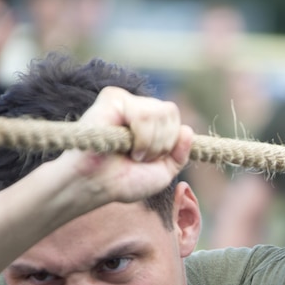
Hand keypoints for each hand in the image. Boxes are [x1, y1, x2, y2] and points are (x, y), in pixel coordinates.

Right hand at [65, 86, 193, 205]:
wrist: (97, 186)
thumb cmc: (123, 181)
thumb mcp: (162, 172)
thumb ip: (180, 154)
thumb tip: (187, 130)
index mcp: (150, 121)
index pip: (175, 118)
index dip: (170, 143)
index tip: (150, 160)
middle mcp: (138, 108)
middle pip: (171, 112)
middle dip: (162, 143)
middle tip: (139, 158)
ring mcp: (125, 102)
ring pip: (159, 113)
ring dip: (150, 143)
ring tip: (132, 153)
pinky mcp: (112, 98)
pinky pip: (143, 113)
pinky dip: (141, 136)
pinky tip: (123, 146)